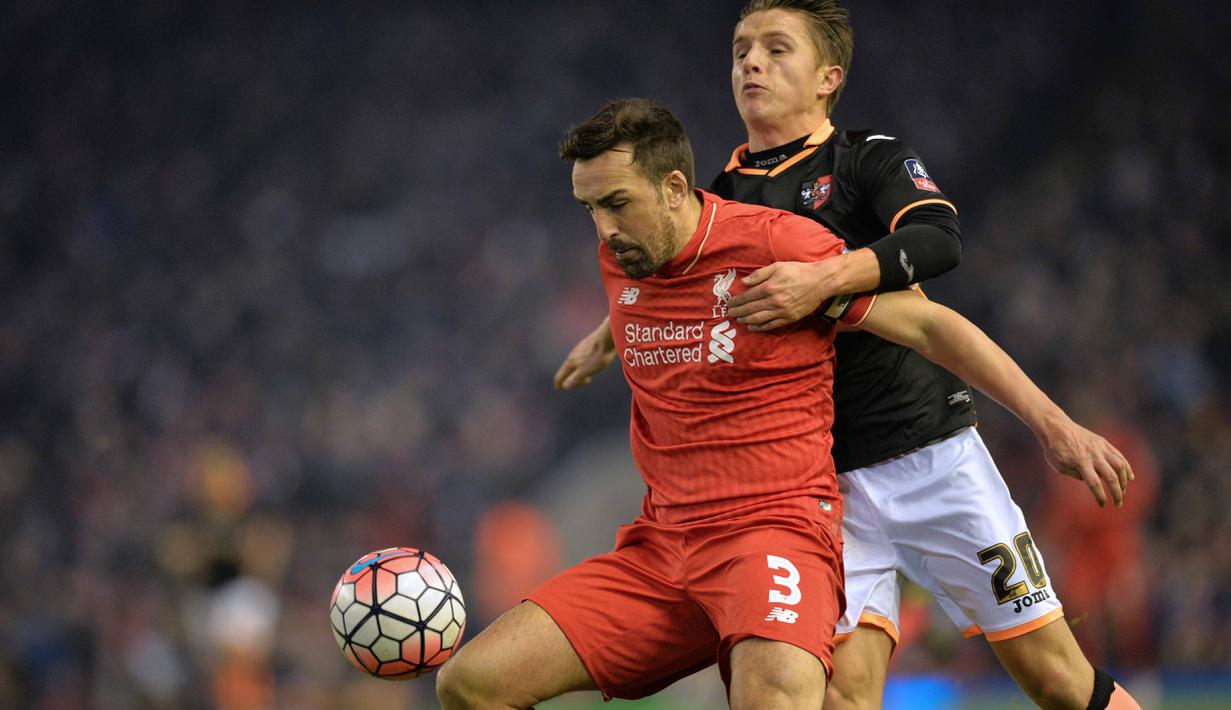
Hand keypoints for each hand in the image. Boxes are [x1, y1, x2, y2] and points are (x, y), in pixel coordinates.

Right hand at [553, 321, 615, 389]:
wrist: (607, 337)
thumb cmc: (597, 355)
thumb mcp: (586, 371)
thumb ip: (575, 379)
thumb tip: (565, 386)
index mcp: (571, 362)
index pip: (561, 375)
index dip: (559, 383)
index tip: (558, 388)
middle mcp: (573, 354)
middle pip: (568, 369)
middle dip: (571, 378)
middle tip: (583, 383)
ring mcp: (580, 348)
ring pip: (575, 362)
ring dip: (579, 372)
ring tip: (588, 376)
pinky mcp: (588, 345)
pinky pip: (582, 357)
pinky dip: (584, 364)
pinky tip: (591, 363)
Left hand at [728, 259, 843, 330]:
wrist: (819, 281)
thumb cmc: (798, 271)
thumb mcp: (777, 267)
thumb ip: (759, 275)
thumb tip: (744, 282)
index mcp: (769, 287)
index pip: (747, 297)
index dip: (736, 302)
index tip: (729, 304)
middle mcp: (774, 301)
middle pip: (750, 309)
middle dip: (738, 312)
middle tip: (730, 314)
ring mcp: (782, 311)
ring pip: (759, 319)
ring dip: (746, 320)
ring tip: (738, 320)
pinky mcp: (789, 318)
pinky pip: (771, 325)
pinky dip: (760, 327)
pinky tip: (752, 327)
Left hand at [1039, 419, 1134, 507]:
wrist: (1056, 427)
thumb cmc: (1053, 448)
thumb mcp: (1058, 466)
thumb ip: (1074, 475)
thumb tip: (1089, 480)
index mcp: (1080, 462)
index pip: (1095, 484)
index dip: (1101, 496)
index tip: (1103, 505)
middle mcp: (1093, 455)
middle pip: (1111, 477)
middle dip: (1117, 493)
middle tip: (1118, 504)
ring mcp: (1100, 447)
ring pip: (1120, 466)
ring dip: (1124, 481)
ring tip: (1123, 491)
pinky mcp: (1103, 442)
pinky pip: (1119, 456)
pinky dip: (1126, 467)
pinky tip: (1130, 477)